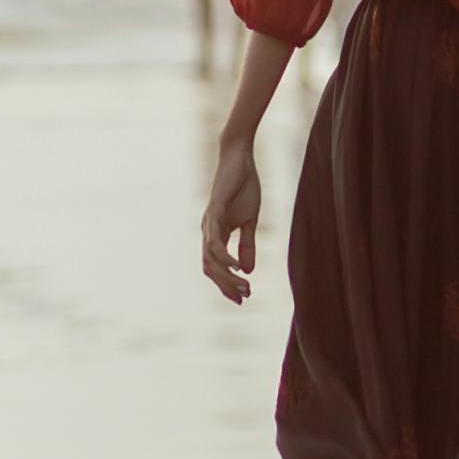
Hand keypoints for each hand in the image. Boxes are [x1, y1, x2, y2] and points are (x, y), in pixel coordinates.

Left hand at [201, 140, 263, 300]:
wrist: (240, 160)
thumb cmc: (244, 188)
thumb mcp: (250, 221)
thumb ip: (247, 245)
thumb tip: (247, 271)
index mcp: (215, 234)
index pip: (215, 267)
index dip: (226, 285)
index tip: (242, 298)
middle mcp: (208, 231)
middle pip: (210, 268)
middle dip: (226, 286)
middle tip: (245, 296)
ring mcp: (209, 222)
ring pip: (210, 259)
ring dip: (226, 276)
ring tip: (244, 286)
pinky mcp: (214, 211)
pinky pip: (215, 241)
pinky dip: (224, 257)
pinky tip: (237, 267)